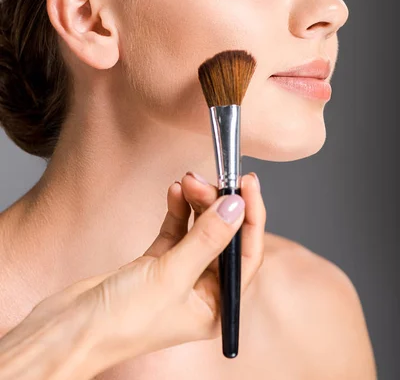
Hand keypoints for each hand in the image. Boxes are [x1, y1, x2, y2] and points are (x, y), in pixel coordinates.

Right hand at [19, 172, 265, 373]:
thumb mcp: (171, 276)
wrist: (70, 329)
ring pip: (200, 229)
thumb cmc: (122, 320)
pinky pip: (176, 228)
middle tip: (203, 179)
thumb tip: (237, 206)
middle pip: (223, 237)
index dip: (251, 216)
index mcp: (217, 307)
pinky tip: (174, 191)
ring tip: (187, 180)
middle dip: (216, 205)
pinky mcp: (157, 262)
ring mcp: (179, 274)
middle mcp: (203, 291)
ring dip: (197, 202)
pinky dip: (178, 209)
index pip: (246, 254)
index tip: (246, 183)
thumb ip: (207, 238)